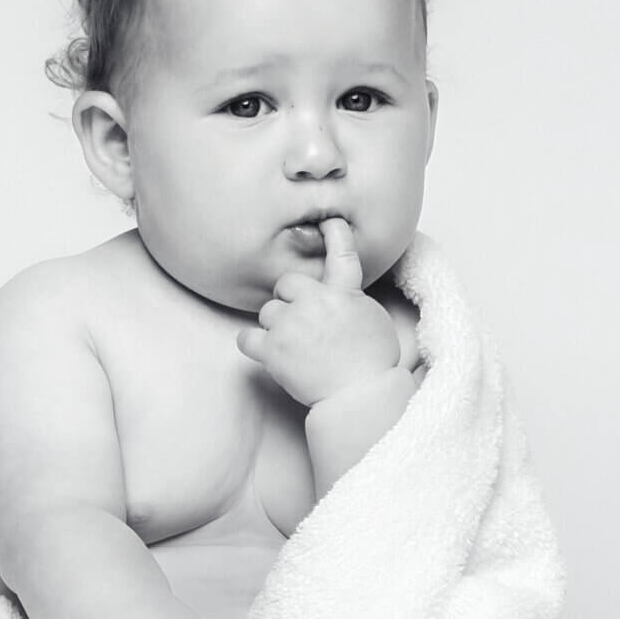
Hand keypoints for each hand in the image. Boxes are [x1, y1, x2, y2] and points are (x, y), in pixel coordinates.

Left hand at [236, 218, 400, 406]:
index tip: (329, 223)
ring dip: (277, 325)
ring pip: (269, 312)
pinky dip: (253, 343)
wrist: (360, 395)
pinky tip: (265, 351)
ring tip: (294, 347)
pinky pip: (246, 337)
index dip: (334, 234)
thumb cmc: (372, 364)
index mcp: (345, 293)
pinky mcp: (274, 349)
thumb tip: (340, 297)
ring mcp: (291, 325)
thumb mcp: (373, 320)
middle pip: (286, 284)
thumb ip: (352, 301)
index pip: (341, 253)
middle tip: (301, 321)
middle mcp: (316, 302)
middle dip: (290, 299)